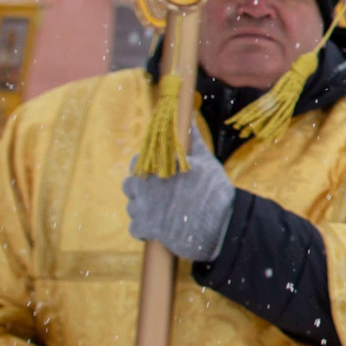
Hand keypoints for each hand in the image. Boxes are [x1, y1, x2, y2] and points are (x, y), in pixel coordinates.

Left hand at [123, 124, 235, 260]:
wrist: (215, 226)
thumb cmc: (211, 191)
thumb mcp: (207, 162)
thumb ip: (193, 141)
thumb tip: (188, 117)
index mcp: (154, 168)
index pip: (137, 162)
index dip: (147, 167)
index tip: (158, 172)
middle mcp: (142, 186)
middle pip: (130, 185)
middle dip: (142, 188)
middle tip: (162, 193)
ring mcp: (141, 209)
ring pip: (133, 206)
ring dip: (144, 208)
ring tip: (164, 212)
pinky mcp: (143, 229)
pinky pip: (136, 227)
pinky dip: (146, 227)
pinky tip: (162, 225)